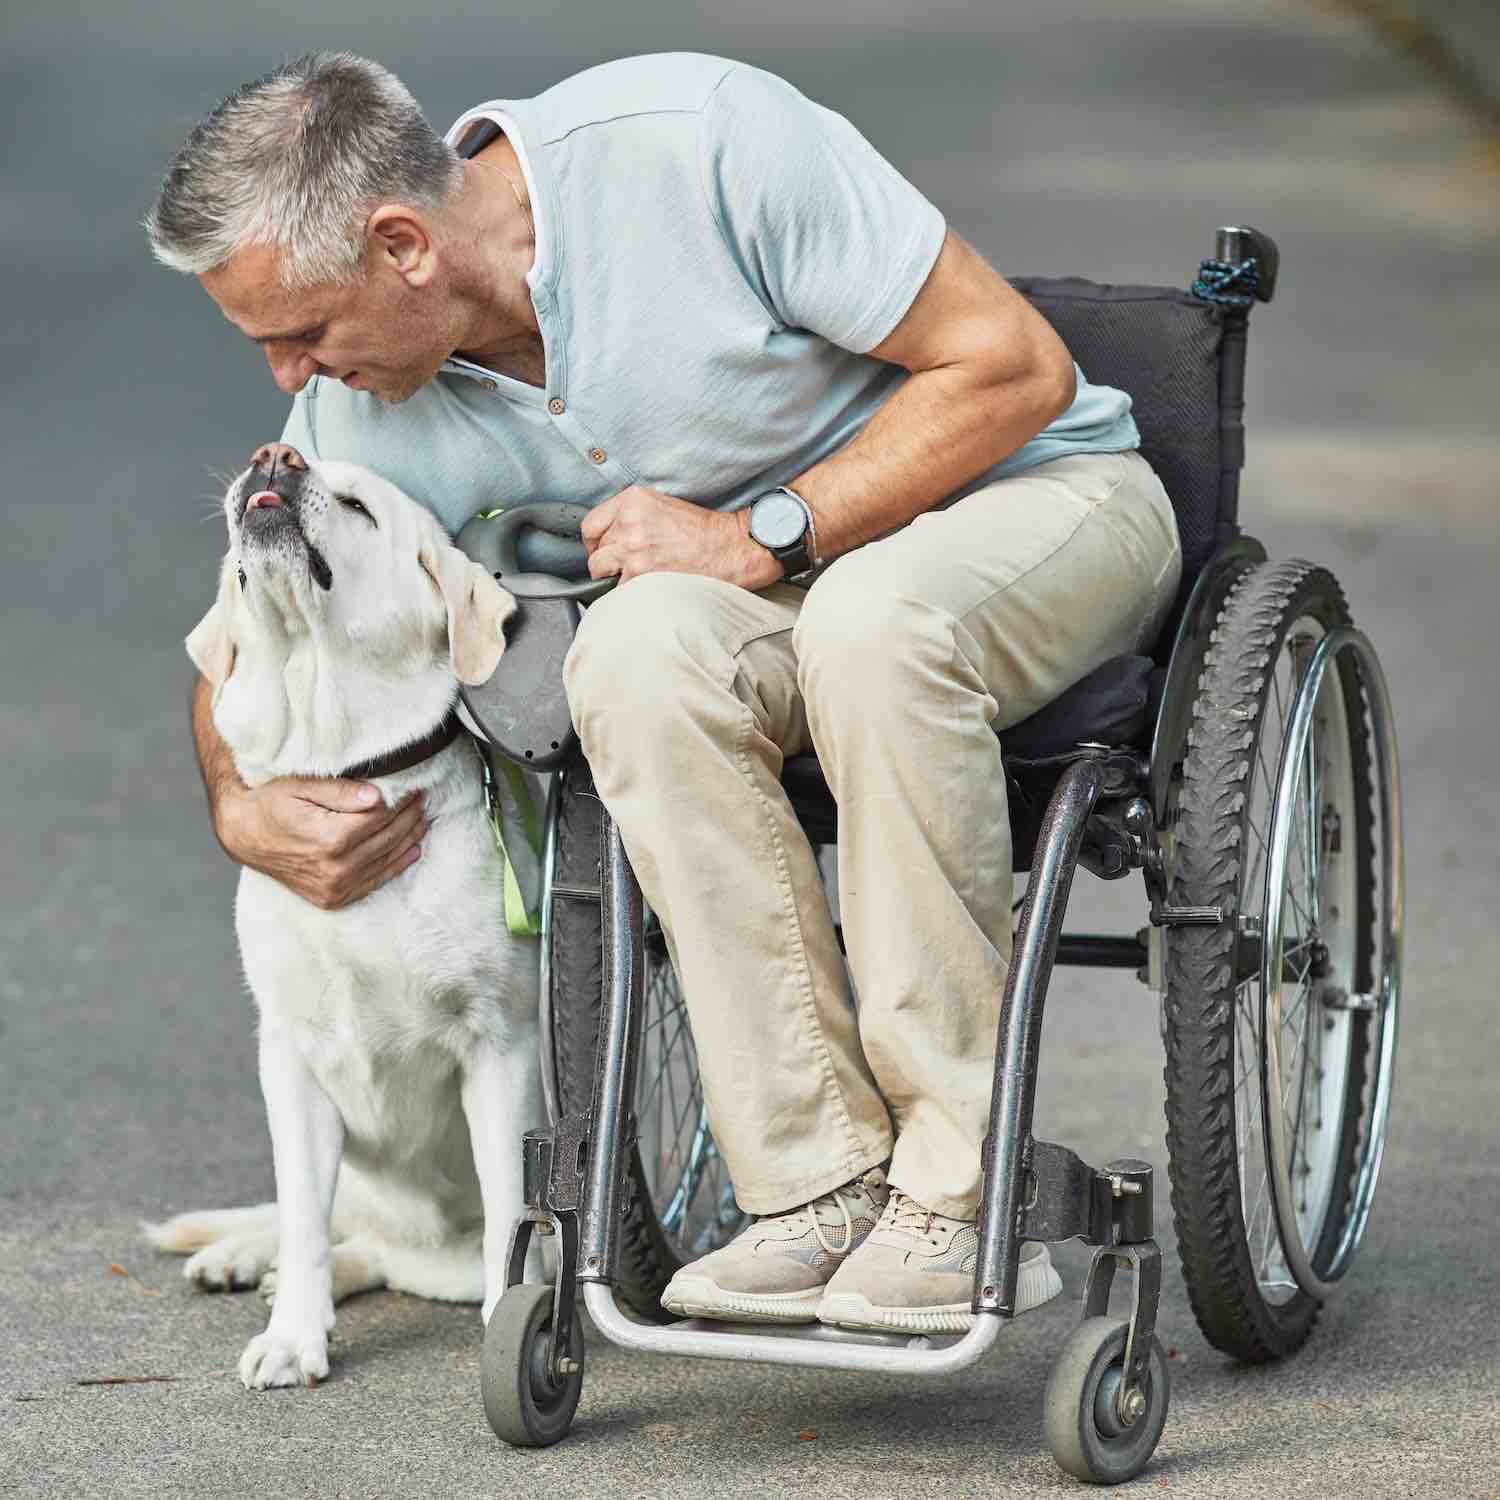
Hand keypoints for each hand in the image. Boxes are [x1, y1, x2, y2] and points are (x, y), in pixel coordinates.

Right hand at [216, 777, 426, 909]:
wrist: (244, 835)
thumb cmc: (270, 805)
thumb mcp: (301, 786)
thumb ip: (341, 791)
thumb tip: (378, 796)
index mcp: (329, 839)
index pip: (381, 818)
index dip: (400, 801)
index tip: (414, 788)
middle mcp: (335, 869)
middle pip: (387, 839)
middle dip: (410, 817)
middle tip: (423, 800)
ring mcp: (334, 888)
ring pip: (386, 860)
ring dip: (409, 839)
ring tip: (423, 820)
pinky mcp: (333, 898)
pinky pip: (374, 882)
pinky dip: (396, 865)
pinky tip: (412, 850)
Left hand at [580, 484, 781, 590]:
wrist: (731, 548)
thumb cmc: (704, 531)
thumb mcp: (662, 506)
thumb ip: (632, 516)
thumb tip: (609, 539)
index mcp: (633, 500)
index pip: (590, 524)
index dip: (594, 543)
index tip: (602, 551)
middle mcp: (629, 522)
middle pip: (595, 550)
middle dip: (606, 562)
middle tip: (624, 568)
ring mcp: (633, 549)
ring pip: (601, 572)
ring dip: (616, 578)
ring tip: (639, 578)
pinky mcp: (641, 574)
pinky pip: (619, 589)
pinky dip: (630, 592)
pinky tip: (650, 586)